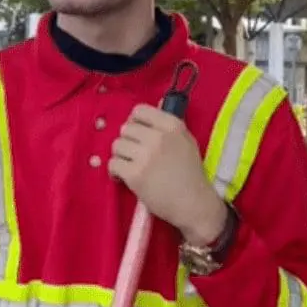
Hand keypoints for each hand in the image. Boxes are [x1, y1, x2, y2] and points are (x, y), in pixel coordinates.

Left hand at [108, 104, 227, 243]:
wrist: (194, 204)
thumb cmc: (191, 174)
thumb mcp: (186, 141)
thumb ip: (169, 124)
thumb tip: (158, 101)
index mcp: (172, 126)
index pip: (139, 110)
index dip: (134, 122)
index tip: (138, 134)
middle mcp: (158, 137)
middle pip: (125, 128)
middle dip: (127, 142)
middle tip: (135, 155)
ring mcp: (146, 156)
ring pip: (116, 145)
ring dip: (120, 156)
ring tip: (130, 166)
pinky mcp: (135, 175)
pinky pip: (113, 164)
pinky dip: (115, 172)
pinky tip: (124, 177)